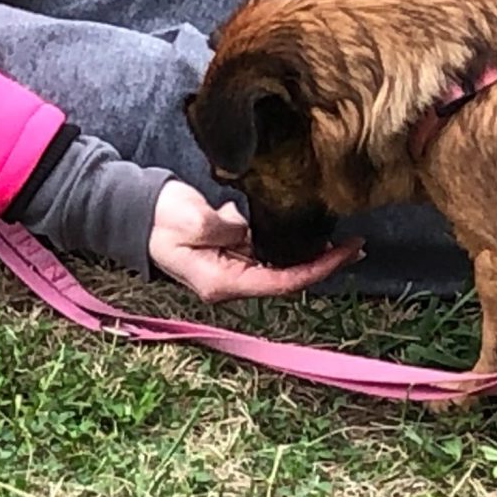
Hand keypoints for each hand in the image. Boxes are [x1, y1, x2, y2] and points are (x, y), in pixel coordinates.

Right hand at [148, 181, 363, 302]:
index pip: (282, 282)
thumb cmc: (162, 219)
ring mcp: (233, 267)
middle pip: (288, 277)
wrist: (139, 213)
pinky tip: (308, 224)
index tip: (345, 253)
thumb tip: (253, 229)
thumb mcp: (196, 221)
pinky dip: (290, 239)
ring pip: (282, 263)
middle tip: (358, 244)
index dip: (317, 269)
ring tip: (343, 235)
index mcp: (224, 283)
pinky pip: (268, 249)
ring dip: (309, 250)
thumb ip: (231, 229)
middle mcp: (233, 281)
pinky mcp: (233, 250)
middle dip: (322, 262)